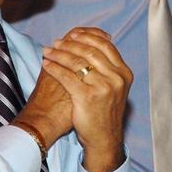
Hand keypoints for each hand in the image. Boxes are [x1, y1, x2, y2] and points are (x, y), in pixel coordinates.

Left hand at [40, 27, 131, 171]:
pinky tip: (46, 65)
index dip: (88, 37)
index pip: (106, 46)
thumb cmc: (105, 111)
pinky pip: (67, 77)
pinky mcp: (88, 97)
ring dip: (60, 54)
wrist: (104, 137)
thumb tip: (93, 44)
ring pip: (78, 62)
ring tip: (48, 51)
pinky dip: (55, 68)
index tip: (73, 34)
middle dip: (71, 44)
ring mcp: (103, 87)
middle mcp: (116, 78)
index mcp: (124, 73)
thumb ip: (108, 67)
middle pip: (90, 51)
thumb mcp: (114, 86)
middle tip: (56, 42)